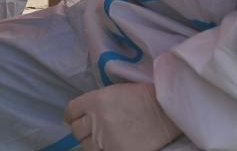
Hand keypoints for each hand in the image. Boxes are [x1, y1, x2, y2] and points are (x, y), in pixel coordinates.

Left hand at [64, 83, 179, 150]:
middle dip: (83, 130)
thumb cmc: (142, 98)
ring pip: (86, 146)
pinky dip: (104, 150)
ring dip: (92, 143)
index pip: (71, 111)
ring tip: (103, 139)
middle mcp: (96, 119)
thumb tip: (85, 115)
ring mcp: (105, 138)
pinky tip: (111, 145)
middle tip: (92, 130)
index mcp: (95, 100)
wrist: (165, 111)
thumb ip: (96, 103)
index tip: (75, 119)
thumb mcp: (114, 92)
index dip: (72, 116)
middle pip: (76, 130)